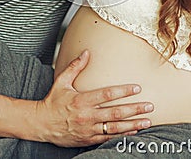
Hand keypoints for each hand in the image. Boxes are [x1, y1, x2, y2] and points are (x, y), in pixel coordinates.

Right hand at [35, 50, 153, 146]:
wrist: (41, 124)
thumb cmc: (52, 101)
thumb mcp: (62, 81)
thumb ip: (75, 67)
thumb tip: (86, 52)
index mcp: (82, 100)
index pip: (107, 94)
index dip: (123, 91)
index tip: (137, 88)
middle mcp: (87, 115)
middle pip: (115, 112)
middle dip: (134, 109)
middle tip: (149, 105)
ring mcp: (89, 129)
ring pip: (114, 127)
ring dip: (132, 124)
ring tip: (147, 120)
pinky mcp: (88, 139)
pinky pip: (108, 138)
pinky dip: (122, 135)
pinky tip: (133, 132)